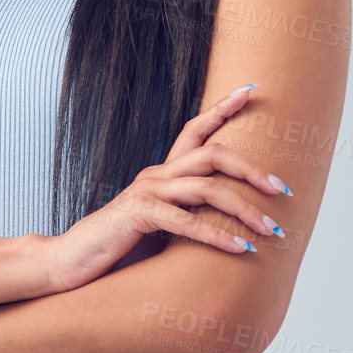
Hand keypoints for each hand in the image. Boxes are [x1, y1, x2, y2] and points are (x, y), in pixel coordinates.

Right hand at [36, 84, 290, 294]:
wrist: (71, 262)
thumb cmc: (118, 248)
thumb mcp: (159, 228)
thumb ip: (186, 217)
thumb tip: (230, 227)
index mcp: (161, 174)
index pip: (194, 131)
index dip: (221, 108)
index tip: (250, 90)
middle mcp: (155, 175)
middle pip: (213, 154)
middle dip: (252, 168)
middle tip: (281, 188)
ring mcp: (146, 191)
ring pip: (207, 187)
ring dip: (244, 208)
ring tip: (270, 228)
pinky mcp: (138, 214)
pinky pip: (186, 221)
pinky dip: (216, 235)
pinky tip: (239, 249)